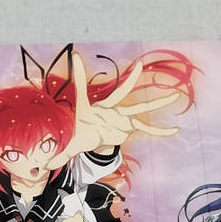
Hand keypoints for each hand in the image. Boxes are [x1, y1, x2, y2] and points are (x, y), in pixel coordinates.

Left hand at [52, 53, 180, 162]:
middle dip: (131, 79)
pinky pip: (147, 130)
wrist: (94, 139)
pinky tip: (175, 130)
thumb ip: (59, 154)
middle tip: (140, 63)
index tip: (75, 56)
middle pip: (122, 92)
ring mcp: (123, 117)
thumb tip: (44, 165)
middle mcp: (111, 110)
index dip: (78, 73)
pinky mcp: (130, 127)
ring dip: (158, 102)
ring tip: (175, 95)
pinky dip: (160, 131)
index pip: (82, 89)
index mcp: (93, 109)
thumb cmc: (81, 136)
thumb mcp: (70, 145)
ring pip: (142, 107)